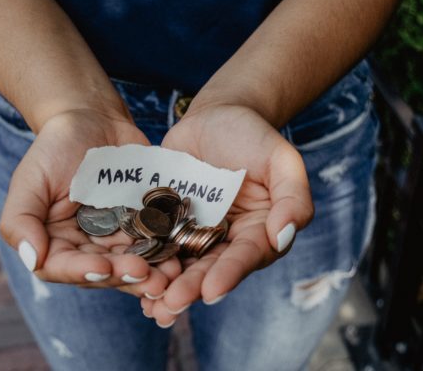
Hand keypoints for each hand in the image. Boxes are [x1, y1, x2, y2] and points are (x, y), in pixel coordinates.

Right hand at [0, 109, 180, 296]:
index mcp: (55, 242)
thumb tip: (32, 259)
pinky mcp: (144, 225)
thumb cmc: (55, 147)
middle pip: (104, 272)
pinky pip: (156, 244)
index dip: (83, 271)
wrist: (93, 120)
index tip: (103, 267)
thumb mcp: (30, 179)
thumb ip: (20, 220)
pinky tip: (181, 257)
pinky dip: (168, 253)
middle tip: (146, 275)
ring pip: (133, 265)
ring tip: (169, 275)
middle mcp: (86, 247)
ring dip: (152, 274)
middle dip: (124, 276)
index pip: (63, 267)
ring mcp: (117, 238)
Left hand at [140, 105, 313, 325]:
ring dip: (165, 286)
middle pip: (209, 268)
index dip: (229, 274)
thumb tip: (283, 237)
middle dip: (191, 288)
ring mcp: (194, 232)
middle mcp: (226, 240)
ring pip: (181, 264)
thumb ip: (292, 197)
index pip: (245, 257)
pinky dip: (145, 261)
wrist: (216, 116)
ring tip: (150, 305)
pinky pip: (156, 243)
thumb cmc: (254, 135)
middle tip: (171, 304)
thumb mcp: (281, 159)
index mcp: (258, 232)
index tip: (211, 291)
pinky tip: (129, 277)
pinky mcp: (167, 222)